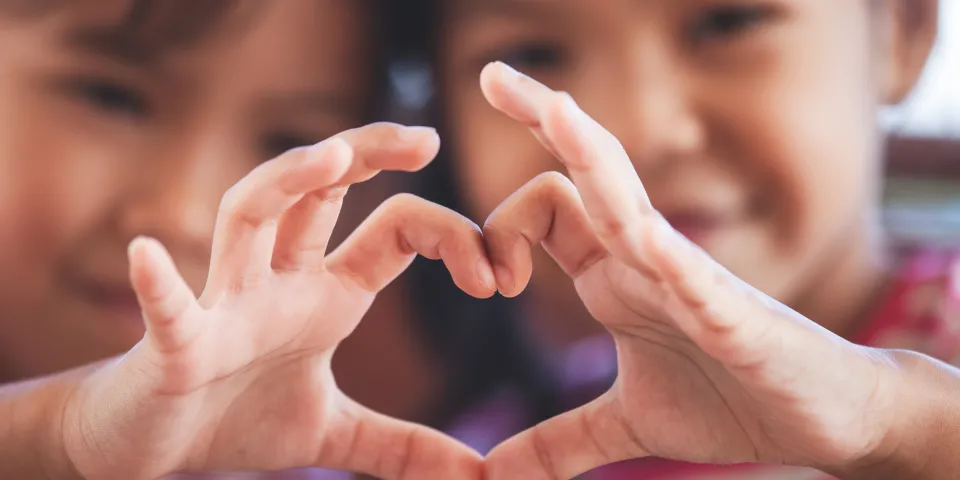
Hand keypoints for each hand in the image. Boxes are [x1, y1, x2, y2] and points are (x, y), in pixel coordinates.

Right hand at [58, 124, 493, 479]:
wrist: (153, 444)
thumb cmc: (236, 418)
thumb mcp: (335, 432)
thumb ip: (402, 445)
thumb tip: (475, 476)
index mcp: (324, 294)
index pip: (392, 233)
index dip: (447, 237)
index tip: (495, 276)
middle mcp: (278, 282)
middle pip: (321, 191)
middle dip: (367, 153)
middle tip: (426, 136)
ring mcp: (225, 306)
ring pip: (249, 218)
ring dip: (285, 182)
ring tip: (332, 154)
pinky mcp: (175, 347)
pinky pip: (167, 310)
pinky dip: (157, 286)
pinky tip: (148, 256)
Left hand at [478, 62, 901, 478]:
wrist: (820, 419)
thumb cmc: (730, 401)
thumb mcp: (625, 424)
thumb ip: (559, 440)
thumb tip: (492, 475)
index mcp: (613, 275)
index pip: (547, 211)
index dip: (499, 233)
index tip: (486, 282)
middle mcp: (644, 260)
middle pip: (586, 174)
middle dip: (542, 119)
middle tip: (492, 72)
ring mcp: (689, 280)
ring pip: (634, 203)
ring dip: (593, 156)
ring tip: (553, 108)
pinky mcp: (733, 316)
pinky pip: (697, 278)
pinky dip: (670, 259)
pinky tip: (644, 237)